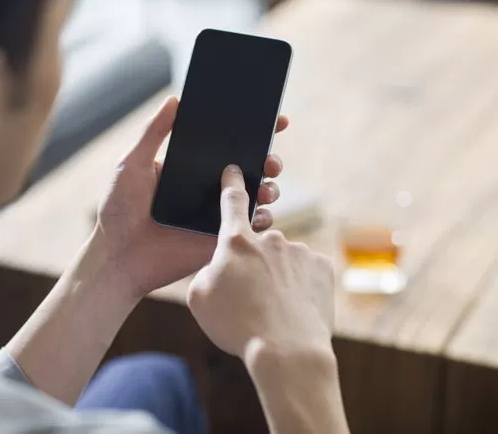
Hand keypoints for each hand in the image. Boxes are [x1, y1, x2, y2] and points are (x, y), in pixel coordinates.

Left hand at [94, 97, 288, 298]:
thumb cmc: (118, 210)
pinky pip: (248, 228)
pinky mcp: (218, 239)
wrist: (117, 257)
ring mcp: (215, 214)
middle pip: (248, 168)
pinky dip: (260, 219)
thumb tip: (174, 99)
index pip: (225, 144)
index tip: (274, 120)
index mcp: (190, 168)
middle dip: (268, 159)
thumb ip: (153, 132)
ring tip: (266, 187)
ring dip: (269, 188)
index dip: (252, 132)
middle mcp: (207, 189)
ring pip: (255, 196)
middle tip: (270, 160)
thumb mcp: (131, 164)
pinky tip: (259, 213)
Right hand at [187, 165, 334, 359]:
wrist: (287, 351)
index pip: (232, 200)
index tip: (234, 170)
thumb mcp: (198, 298)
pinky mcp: (322, 267)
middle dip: (253, 264)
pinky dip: (299, 286)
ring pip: (282, 260)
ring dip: (276, 277)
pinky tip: (293, 308)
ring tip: (272, 309)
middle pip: (257, 244)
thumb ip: (207, 271)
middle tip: (249, 296)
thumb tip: (222, 266)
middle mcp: (269, 238)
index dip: (231, 182)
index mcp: (235, 242)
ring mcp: (299, 251)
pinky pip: (306, 271)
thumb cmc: (237, 325)